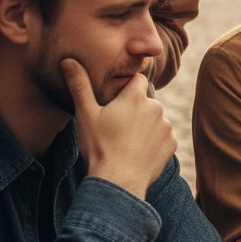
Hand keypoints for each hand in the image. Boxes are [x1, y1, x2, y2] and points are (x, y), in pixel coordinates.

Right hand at [63, 58, 174, 198]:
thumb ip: (80, 85)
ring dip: (144, 126)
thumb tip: (69, 60)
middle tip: (117, 126)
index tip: (116, 101)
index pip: (137, 79)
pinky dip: (153, 142)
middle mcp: (156, 108)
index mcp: (136, 97)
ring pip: (155, 120)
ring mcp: (167, 127)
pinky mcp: (172, 144)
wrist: (119, 180)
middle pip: (145, 101)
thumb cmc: (100, 146)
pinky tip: (137, 152)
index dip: (126, 88)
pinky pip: (162, 137)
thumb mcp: (85, 114)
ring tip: (126, 141)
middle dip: (134, 109)